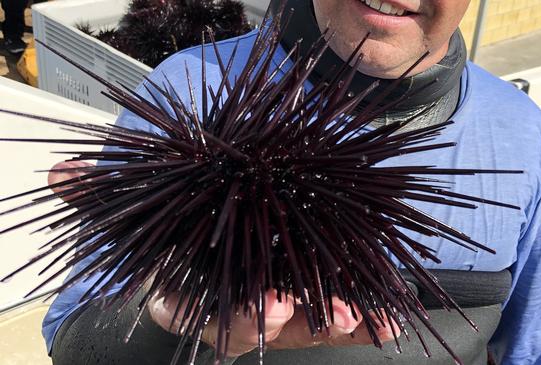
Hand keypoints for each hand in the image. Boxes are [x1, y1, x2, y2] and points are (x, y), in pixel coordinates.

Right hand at [48, 160, 400, 354]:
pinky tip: (389, 318)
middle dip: (279, 322)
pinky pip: (341, 312)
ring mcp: (282, 304)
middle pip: (260, 323)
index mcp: (199, 289)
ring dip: (333, 322)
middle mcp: (242, 302)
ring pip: (306, 322)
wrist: (238, 210)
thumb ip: (114, 195)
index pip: (204, 313)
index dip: (226, 316)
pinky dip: (364, 317)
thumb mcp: (156, 204)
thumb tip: (62, 175)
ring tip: (358, 314)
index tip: (256, 308)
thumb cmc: (193, 218)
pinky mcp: (316, 295)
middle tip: (302, 310)